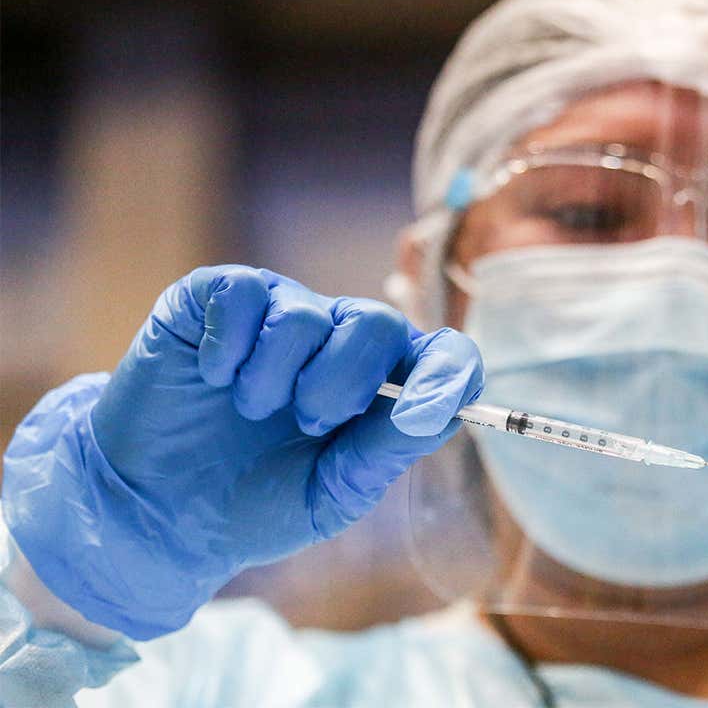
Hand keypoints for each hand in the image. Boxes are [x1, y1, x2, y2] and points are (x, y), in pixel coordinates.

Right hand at [3, 265, 482, 639]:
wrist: (157, 514)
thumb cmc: (253, 504)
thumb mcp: (332, 494)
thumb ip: (386, 450)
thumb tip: (440, 410)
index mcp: (379, 385)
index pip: (442, 354)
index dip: (449, 373)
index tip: (428, 410)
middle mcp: (336, 338)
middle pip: (377, 323)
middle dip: (341, 384)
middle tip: (305, 423)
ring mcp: (277, 312)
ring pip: (304, 316)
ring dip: (274, 380)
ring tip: (248, 411)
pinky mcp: (216, 298)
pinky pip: (241, 294)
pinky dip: (227, 347)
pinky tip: (212, 378)